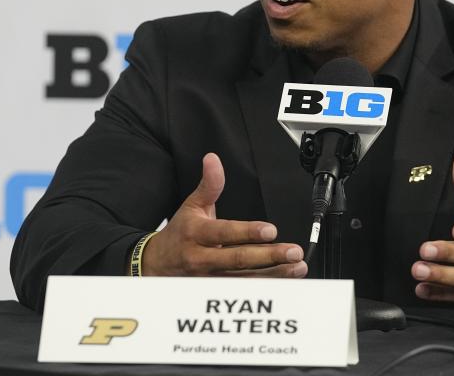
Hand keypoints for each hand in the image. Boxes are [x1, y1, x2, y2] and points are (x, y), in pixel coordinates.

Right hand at [141, 153, 307, 277]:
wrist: (156, 265)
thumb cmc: (180, 233)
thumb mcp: (191, 206)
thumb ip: (209, 184)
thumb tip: (213, 160)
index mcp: (197, 234)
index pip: (224, 233)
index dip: (248, 232)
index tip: (270, 230)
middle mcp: (202, 259)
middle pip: (238, 260)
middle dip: (269, 256)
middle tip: (293, 251)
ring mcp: (209, 279)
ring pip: (245, 280)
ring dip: (274, 275)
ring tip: (296, 267)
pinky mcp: (215, 293)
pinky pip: (244, 292)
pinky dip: (267, 288)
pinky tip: (285, 280)